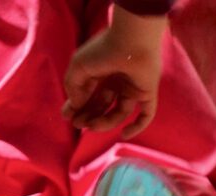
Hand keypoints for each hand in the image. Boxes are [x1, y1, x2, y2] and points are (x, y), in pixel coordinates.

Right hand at [62, 7, 165, 138]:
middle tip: (79, 124)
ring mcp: (133, 88)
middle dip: (88, 117)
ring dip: (104, 123)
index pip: (88, 96)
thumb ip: (73, 87)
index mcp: (101, 74)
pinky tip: (124, 135)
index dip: (77, 108)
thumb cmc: (102, 51)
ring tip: (92, 125)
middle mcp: (117, 82)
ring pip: (119, 113)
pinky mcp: (147, 93)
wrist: (130, 40)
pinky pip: (146, 115)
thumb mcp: (77, 68)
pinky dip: (137, 127)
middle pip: (102, 107)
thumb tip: (74, 106)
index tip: (68, 117)